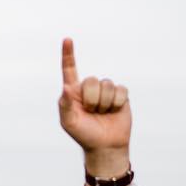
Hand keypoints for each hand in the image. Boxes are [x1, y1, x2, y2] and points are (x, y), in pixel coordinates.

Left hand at [58, 38, 131, 178]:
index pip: (70, 69)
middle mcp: (89, 88)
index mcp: (73, 92)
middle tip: (91, 112)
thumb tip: (66, 87)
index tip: (67, 39)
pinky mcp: (120, 95)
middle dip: (92, 99)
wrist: (105, 146)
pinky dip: (116, 104)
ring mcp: (105, 91)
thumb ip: (65, 105)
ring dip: (104, 104)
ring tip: (102, 114)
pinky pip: (119, 91)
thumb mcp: (69, 123)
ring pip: (107, 85)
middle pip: (92, 81)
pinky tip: (114, 112)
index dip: (68, 54)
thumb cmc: (84, 134)